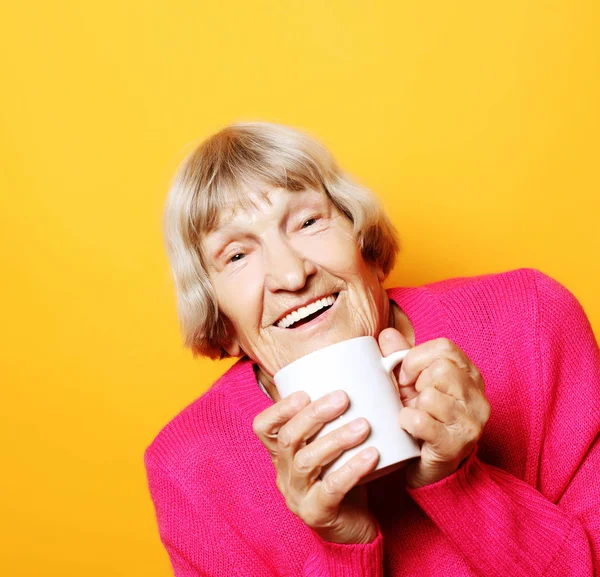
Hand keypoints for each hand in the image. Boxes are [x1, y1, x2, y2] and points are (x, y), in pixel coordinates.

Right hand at [253, 390, 379, 543]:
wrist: (354, 528)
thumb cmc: (344, 477)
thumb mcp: (333, 446)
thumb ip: (336, 418)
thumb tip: (363, 372)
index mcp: (283, 454)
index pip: (264, 427)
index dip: (279, 408)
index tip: (304, 392)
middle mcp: (284, 473)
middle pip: (288, 439)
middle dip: (314, 415)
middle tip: (343, 398)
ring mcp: (297, 496)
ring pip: (306, 462)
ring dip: (335, 439)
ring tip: (363, 425)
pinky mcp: (317, 514)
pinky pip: (330, 489)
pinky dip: (352, 469)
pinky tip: (372, 455)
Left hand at [379, 328, 490, 487]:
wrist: (431, 468)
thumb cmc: (423, 420)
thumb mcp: (412, 385)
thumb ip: (401, 358)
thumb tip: (387, 333)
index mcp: (469, 374)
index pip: (445, 348)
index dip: (417, 358)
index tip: (405, 375)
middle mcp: (477, 396)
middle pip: (440, 370)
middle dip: (415, 384)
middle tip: (410, 399)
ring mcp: (471, 421)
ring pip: (431, 396)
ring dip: (412, 406)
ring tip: (414, 416)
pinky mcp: (457, 444)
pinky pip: (423, 421)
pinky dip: (408, 422)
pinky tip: (409, 429)